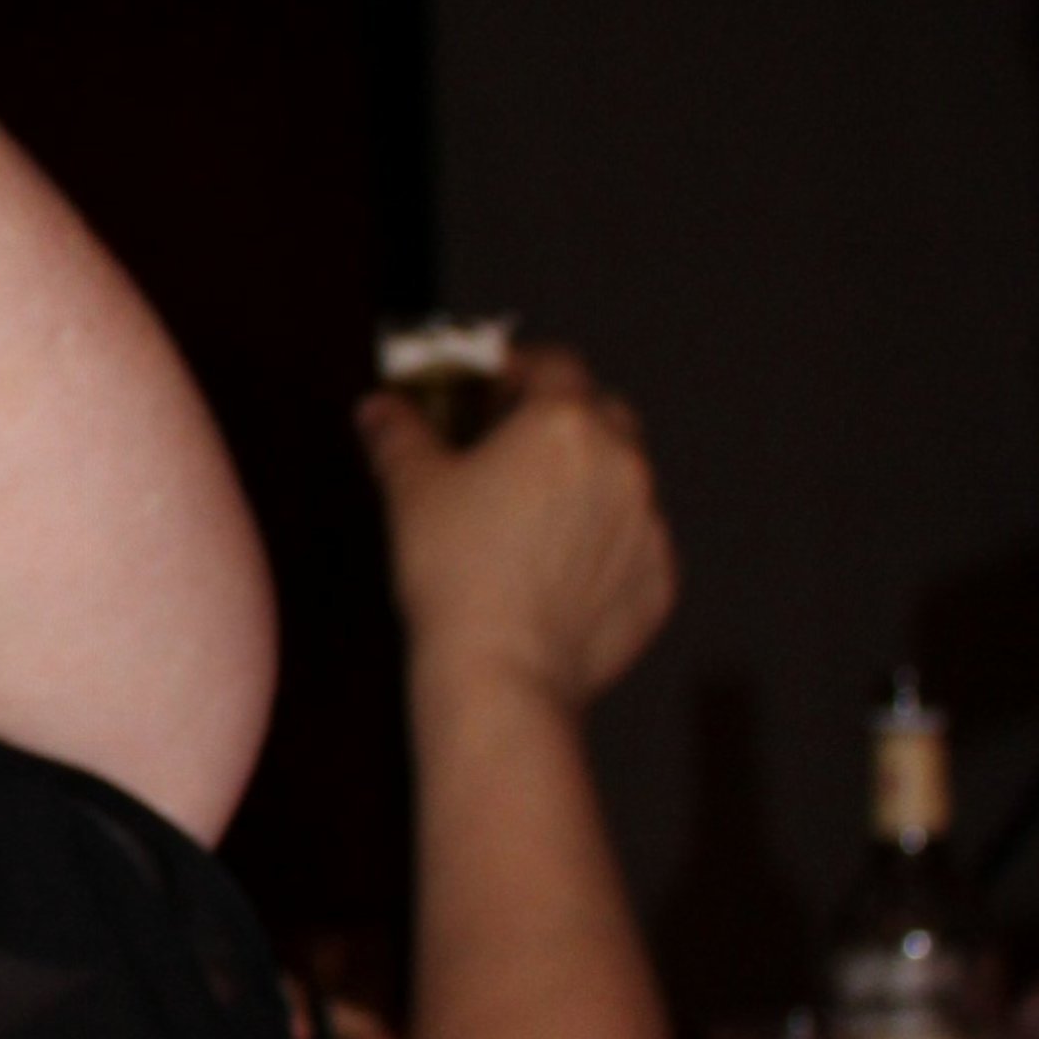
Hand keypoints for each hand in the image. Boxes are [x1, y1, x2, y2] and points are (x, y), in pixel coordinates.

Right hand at [357, 347, 676, 713]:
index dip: (519, 369)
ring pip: (624, 481)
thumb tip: (379, 410)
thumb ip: (399, 435)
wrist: (503, 673)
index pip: (554, 365)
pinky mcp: (659, 580)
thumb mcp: (411, 491)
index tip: (492, 387)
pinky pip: (635, 545)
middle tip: (513, 448)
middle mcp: (622, 463)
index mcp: (564, 424)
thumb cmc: (458, 577)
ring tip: (533, 521)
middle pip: (602, 415)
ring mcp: (649, 524)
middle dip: (563, 422)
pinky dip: (605, 547)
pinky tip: (557, 573)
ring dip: (588, 485)